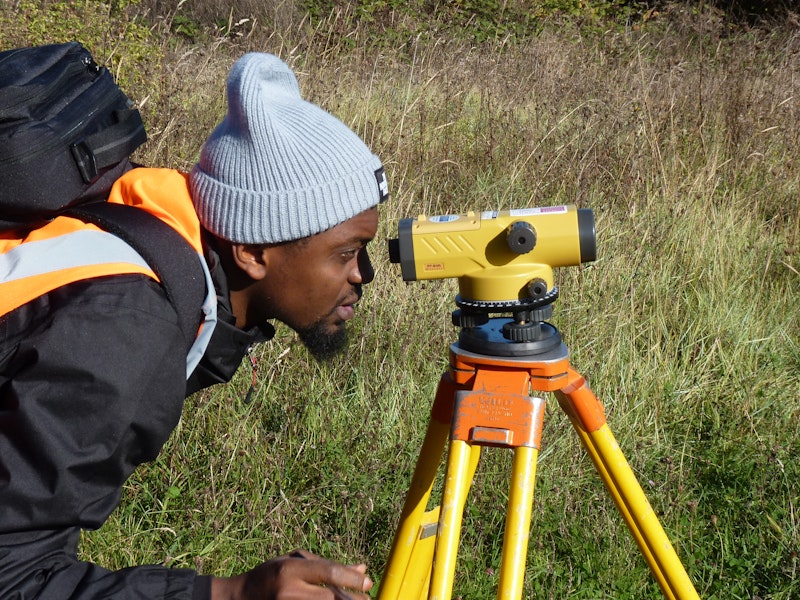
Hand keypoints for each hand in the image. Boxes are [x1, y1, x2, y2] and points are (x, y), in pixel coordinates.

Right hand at [211, 549, 373, 599]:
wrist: (238, 599)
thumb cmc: (269, 576)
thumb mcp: (295, 563)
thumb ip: (326, 565)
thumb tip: (362, 569)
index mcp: (290, 569)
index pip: (329, 572)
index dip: (352, 579)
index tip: (368, 583)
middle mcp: (288, 591)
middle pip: (331, 597)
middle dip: (353, 599)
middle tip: (367, 598)